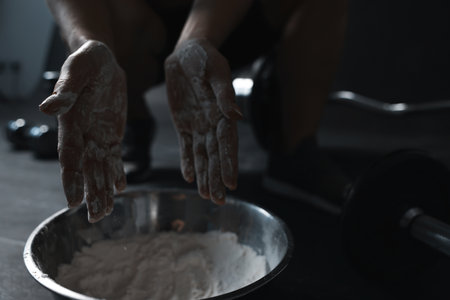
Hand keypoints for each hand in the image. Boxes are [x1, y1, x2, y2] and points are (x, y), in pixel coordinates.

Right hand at [39, 40, 126, 221]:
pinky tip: (121, 188)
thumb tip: (48, 108)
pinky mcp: (113, 134)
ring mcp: (98, 136)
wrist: (103, 60)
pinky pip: (115, 158)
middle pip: (86, 170)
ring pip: (101, 168)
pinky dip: (118, 173)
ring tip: (106, 212)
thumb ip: (66, 90)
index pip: (70, 157)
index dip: (72, 179)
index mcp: (71, 124)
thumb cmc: (86, 62)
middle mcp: (83, 135)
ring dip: (103, 190)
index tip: (73, 202)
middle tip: (95, 218)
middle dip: (90, 194)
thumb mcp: (77, 71)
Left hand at [164, 38, 242, 203]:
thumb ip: (223, 93)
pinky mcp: (183, 124)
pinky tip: (189, 177)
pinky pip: (186, 147)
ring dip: (204, 175)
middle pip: (216, 155)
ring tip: (205, 195)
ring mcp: (197, 126)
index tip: (230, 184)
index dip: (229, 163)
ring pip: (202, 156)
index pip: (227, 143)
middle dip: (217, 178)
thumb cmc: (205, 58)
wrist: (186, 53)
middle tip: (218, 200)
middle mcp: (212, 123)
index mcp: (222, 113)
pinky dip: (188, 161)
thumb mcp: (215, 71)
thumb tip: (236, 115)